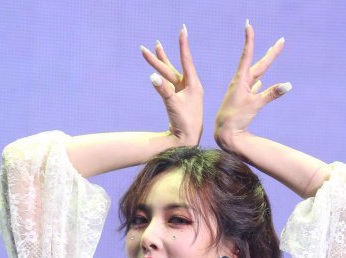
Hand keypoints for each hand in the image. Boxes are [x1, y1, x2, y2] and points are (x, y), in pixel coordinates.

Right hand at [140, 26, 203, 145]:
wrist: (188, 139)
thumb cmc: (185, 123)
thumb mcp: (173, 105)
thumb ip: (163, 90)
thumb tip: (152, 76)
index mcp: (193, 84)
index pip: (186, 60)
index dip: (183, 45)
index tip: (182, 30)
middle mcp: (189, 85)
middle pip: (172, 67)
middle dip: (160, 57)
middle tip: (152, 44)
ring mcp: (184, 92)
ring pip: (170, 73)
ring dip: (162, 62)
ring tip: (156, 47)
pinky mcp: (179, 98)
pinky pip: (169, 82)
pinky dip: (163, 75)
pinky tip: (157, 71)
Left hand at [214, 22, 289, 148]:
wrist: (223, 133)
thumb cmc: (236, 118)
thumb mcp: (255, 105)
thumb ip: (272, 94)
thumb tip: (289, 85)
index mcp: (241, 80)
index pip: (247, 55)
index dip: (249, 39)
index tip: (248, 24)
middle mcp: (241, 82)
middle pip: (259, 64)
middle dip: (271, 53)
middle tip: (281, 41)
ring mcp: (242, 91)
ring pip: (257, 74)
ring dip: (265, 64)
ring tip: (271, 54)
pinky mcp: (242, 99)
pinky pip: (253, 87)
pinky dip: (258, 82)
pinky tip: (260, 80)